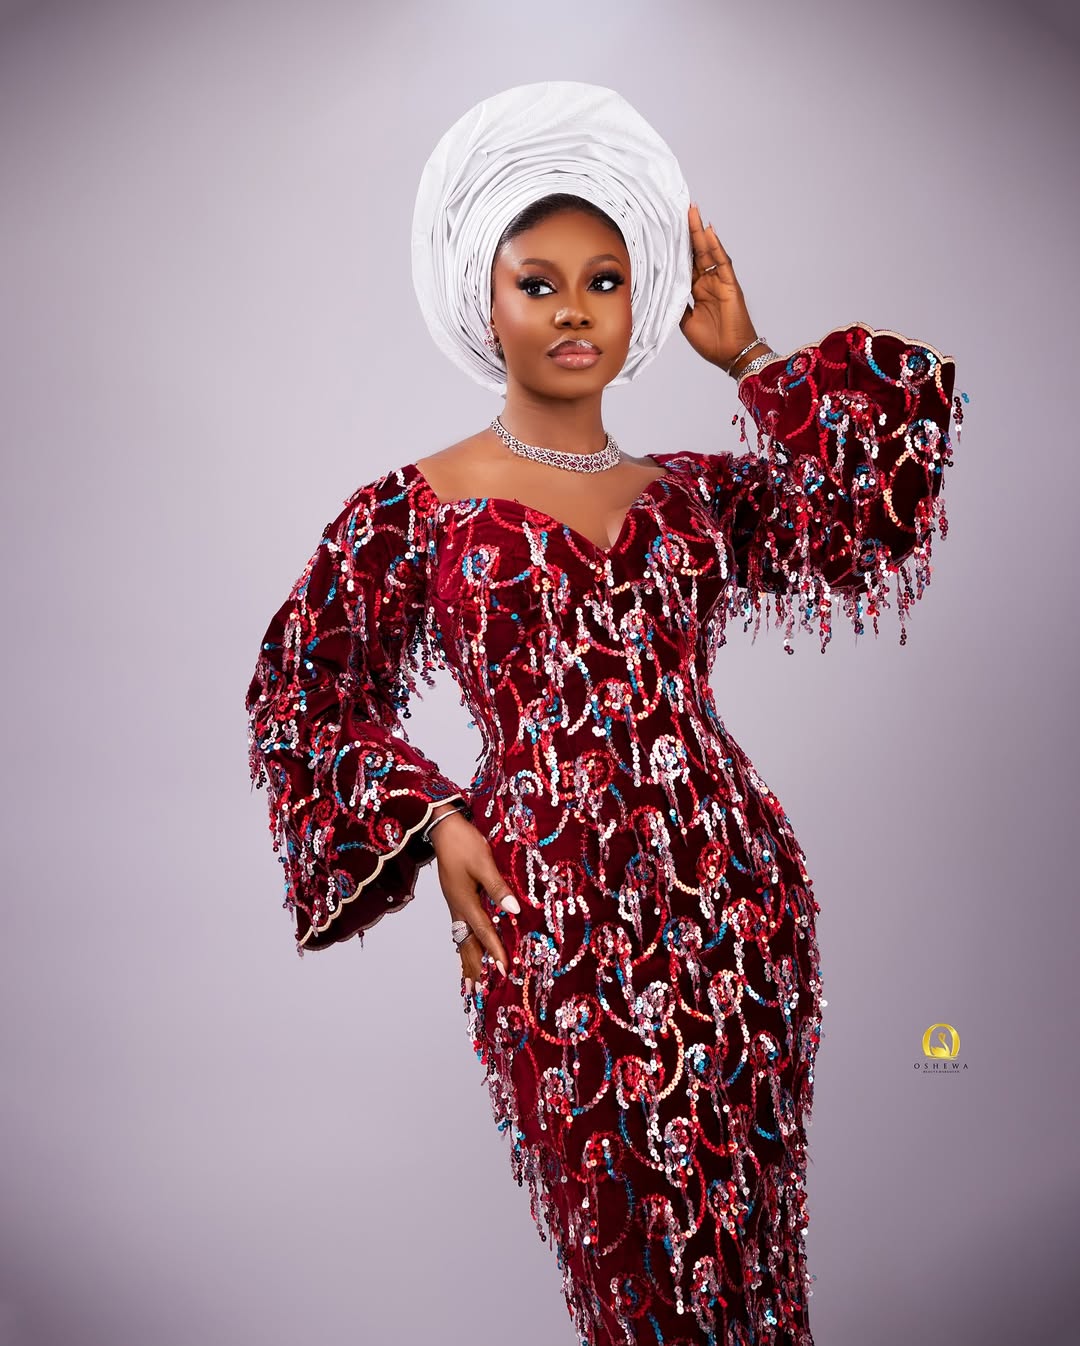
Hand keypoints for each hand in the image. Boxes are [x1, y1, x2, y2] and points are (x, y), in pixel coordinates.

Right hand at [430, 807, 519, 1000]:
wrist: (443, 828)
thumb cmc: (464, 843)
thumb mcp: (484, 863)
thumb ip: (498, 888)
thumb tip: (514, 910)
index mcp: (465, 901)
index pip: (483, 932)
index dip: (496, 951)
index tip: (505, 971)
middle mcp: (457, 907)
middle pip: (466, 943)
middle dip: (473, 967)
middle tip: (476, 992)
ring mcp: (454, 904)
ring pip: (461, 938)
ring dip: (466, 960)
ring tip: (469, 981)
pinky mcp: (455, 898)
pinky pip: (460, 929)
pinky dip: (464, 945)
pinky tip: (466, 949)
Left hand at [679, 203, 761, 373]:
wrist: (730, 355)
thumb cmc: (711, 342)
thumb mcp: (685, 322)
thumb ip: (676, 304)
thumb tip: (662, 291)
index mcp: (697, 290)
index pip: (685, 263)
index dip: (677, 247)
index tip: (667, 230)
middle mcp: (708, 282)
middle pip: (696, 252)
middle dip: (688, 232)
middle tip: (680, 210)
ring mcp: (720, 282)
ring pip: (708, 252)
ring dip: (700, 232)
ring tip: (692, 212)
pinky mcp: (730, 285)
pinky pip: (722, 262)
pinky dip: (715, 246)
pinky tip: (708, 231)